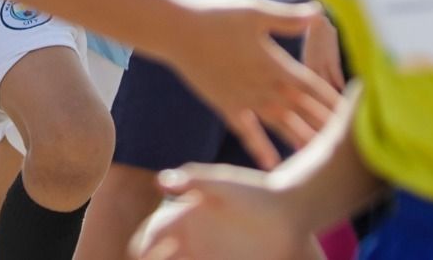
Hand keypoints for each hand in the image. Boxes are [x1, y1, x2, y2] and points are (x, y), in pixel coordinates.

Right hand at [133, 164, 306, 259]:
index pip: (154, 232)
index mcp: (186, 216)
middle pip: (160, 256)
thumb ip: (193, 180)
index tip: (142, 254)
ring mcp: (208, 256)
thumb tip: (160, 181)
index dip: (144, 244)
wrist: (290, 212)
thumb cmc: (255, 193)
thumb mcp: (223, 184)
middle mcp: (193, 239)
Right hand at [160, 0, 336, 169]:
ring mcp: (245, 99)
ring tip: (320, 156)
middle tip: (348, 145)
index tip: (354, 114)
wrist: (177, 32)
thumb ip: (289, 17)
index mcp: (276, 64)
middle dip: (324, 125)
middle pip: (302, 110)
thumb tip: (319, 10)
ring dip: (300, 139)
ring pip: (281, 124)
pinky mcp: (226, 105)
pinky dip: (261, 148)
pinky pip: (248, 131)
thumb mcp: (256, 11)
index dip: (334, 101)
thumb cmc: (216, 16)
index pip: (313, 87)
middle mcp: (264, 86)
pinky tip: (273, 164)